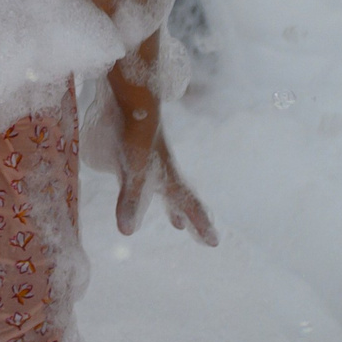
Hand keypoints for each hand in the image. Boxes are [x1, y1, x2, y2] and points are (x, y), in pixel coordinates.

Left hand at [114, 109, 216, 242]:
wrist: (128, 98)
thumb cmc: (136, 135)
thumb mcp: (134, 171)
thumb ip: (131, 200)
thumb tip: (127, 232)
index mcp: (169, 177)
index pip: (190, 205)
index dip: (201, 224)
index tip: (215, 242)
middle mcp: (163, 171)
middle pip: (182, 199)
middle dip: (191, 218)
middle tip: (201, 236)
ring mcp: (149, 162)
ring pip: (167, 190)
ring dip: (173, 207)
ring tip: (177, 223)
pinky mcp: (133, 153)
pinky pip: (147, 180)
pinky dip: (150, 193)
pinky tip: (143, 192)